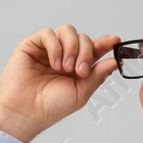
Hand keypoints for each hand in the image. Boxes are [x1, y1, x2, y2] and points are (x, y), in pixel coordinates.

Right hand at [0, 24, 121, 142]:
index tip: (116, 41)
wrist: (25, 112)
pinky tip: (54, 63)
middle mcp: (64, 55)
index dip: (106, 43)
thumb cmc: (50, 107)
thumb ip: (97, 75)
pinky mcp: (32, 44)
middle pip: (83, 38)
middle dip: (86, 52)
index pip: (94, 49)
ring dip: (71, 48)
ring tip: (65, 68)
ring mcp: (48, 49)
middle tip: (79, 71)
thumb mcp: (81, 93)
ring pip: (68, 31)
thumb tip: (114, 61)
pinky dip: (55, 47)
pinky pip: (49, 33)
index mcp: (77, 66)